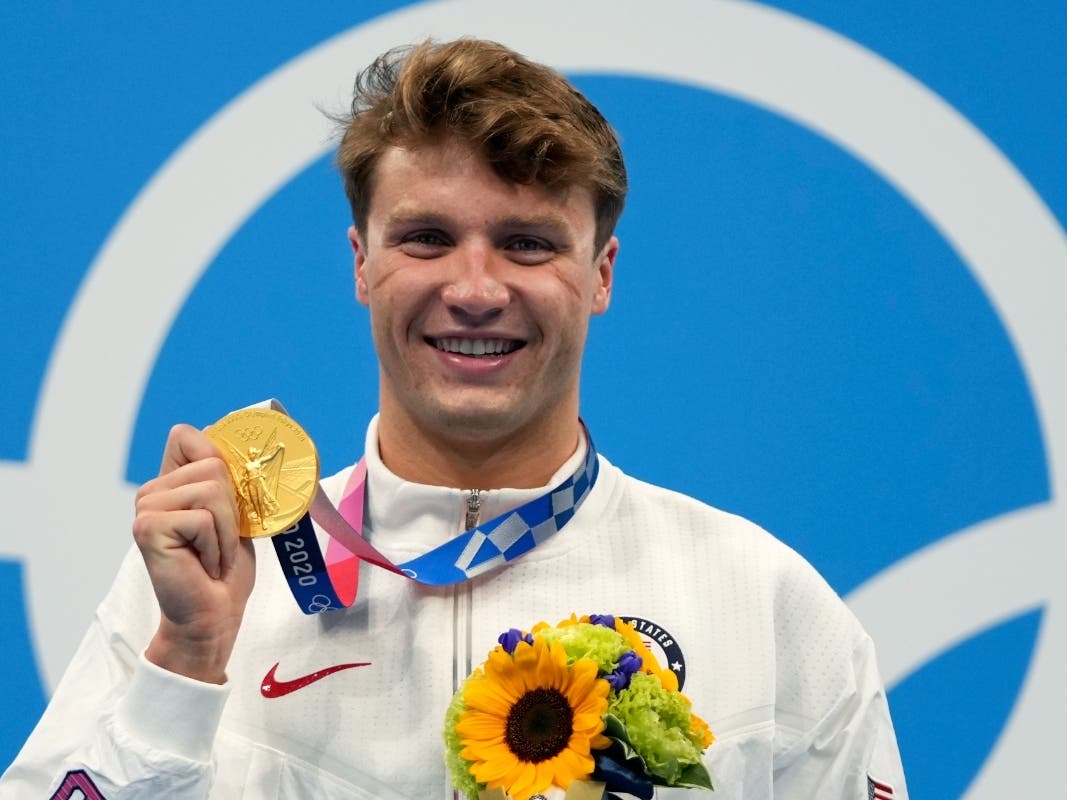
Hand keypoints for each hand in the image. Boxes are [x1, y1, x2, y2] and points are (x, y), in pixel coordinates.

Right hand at [133, 424, 254, 683]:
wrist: (214, 614)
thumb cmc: (224, 567)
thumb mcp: (234, 512)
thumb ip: (225, 476)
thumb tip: (221, 429)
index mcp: (170, 483)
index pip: (186, 435)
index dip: (217, 457)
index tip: (229, 499)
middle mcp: (152, 491)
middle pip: (212, 465)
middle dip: (233, 507)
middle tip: (220, 541)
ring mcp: (146, 508)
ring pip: (212, 490)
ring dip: (227, 528)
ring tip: (213, 553)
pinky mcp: (148, 528)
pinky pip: (204, 517)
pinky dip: (215, 544)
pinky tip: (203, 564)